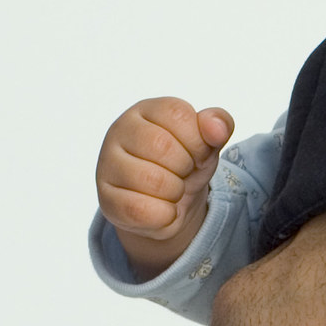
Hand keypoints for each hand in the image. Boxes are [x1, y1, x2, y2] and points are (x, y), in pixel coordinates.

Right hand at [99, 96, 233, 275]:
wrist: (169, 206)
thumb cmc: (185, 165)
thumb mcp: (207, 142)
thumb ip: (219, 124)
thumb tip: (217, 128)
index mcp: (146, 110)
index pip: (177, 114)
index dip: (197, 141)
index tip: (197, 153)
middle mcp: (120, 131)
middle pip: (163, 146)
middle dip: (186, 167)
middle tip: (182, 173)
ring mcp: (108, 164)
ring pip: (153, 180)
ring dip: (175, 192)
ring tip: (171, 190)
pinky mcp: (107, 199)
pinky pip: (140, 210)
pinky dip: (163, 215)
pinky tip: (162, 209)